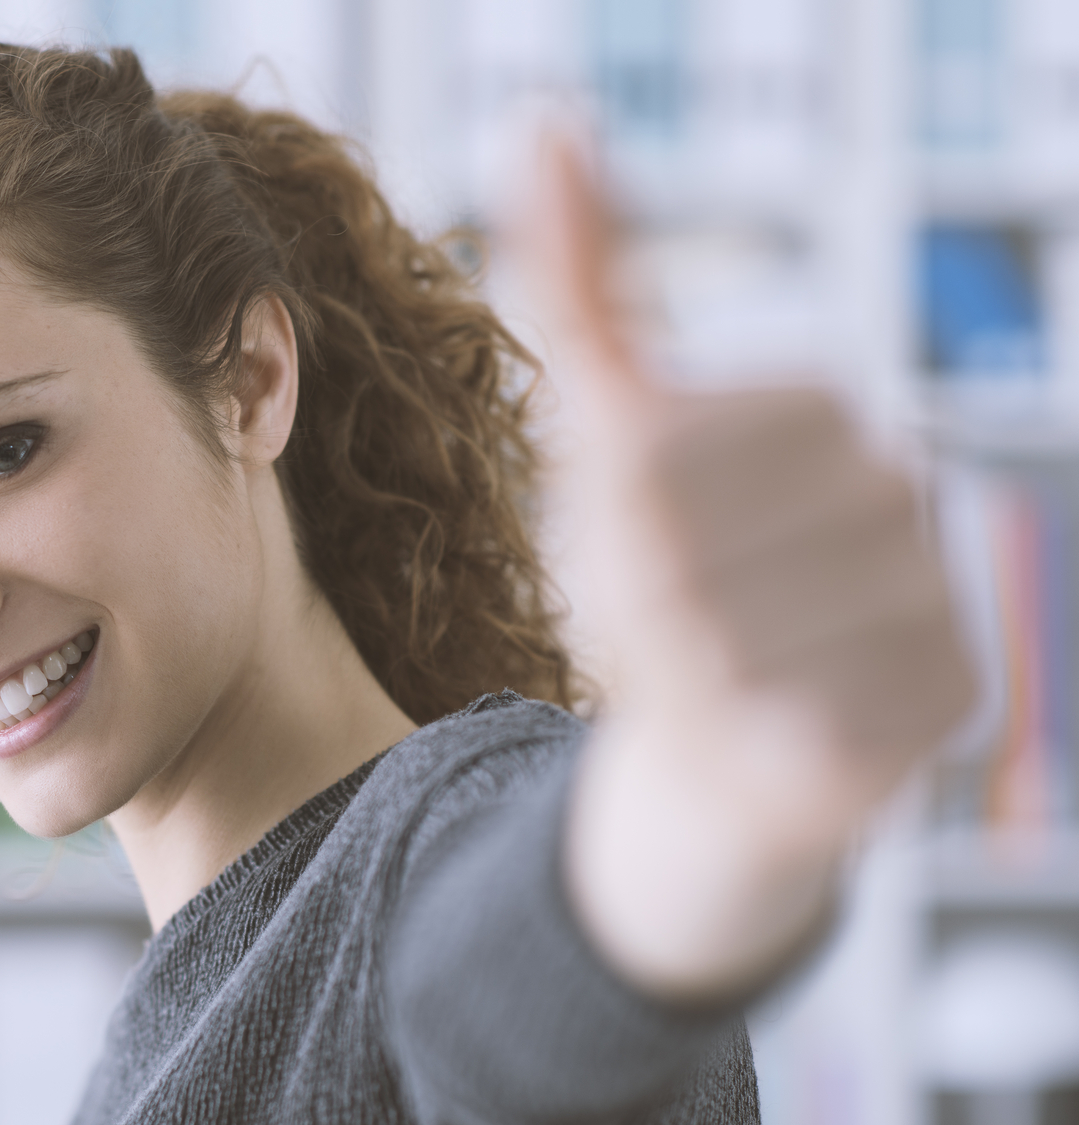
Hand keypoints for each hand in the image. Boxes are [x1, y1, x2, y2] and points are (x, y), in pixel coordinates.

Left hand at [514, 131, 976, 1001]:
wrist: (723, 740)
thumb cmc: (659, 575)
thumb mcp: (603, 431)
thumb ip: (580, 282)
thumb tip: (542, 121)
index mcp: (814, 403)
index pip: (643, 470)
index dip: (600, 538)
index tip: (630, 554)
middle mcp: (894, 481)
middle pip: (676, 561)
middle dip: (635, 613)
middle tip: (664, 628)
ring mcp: (934, 589)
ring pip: (729, 650)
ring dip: (685, 682)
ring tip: (710, 676)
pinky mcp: (949, 696)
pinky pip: (794, 725)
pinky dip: (747, 740)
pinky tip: (763, 726)